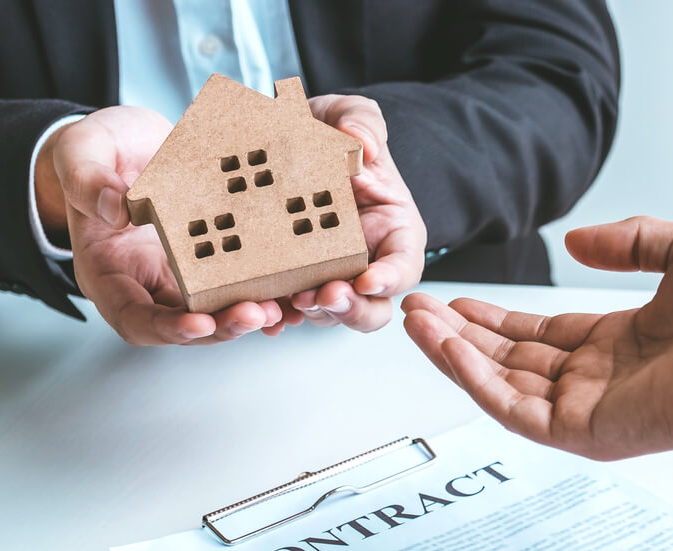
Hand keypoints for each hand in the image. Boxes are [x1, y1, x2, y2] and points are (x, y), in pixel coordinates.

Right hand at [40, 106, 281, 344]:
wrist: (126, 145)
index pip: (135, 318)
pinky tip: (293, 291)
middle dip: (223, 325)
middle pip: (185, 326)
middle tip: (259, 313)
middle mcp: (146, 287)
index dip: (168, 327)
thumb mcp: (81, 153)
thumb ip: (88, 181)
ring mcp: (180, 278)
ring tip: (283, 306)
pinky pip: (236, 285)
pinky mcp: (209, 262)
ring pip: (216, 312)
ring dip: (249, 314)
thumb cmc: (96, 154)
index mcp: (108, 274)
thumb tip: (115, 209)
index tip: (200, 322)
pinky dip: (263, 292)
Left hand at [286, 95, 426, 332]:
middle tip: (327, 295)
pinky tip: (268, 314)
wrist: (288, 141)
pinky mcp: (296, 280)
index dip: (390, 279)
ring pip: (330, 313)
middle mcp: (366, 261)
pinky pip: (291, 309)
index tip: (368, 280)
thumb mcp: (350, 114)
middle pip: (372, 306)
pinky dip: (282, 315)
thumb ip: (363, 122)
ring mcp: (330, 275)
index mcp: (392, 229)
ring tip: (292, 302)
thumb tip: (364, 144)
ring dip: (314, 313)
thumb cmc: (329, 132)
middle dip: (351, 309)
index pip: (404, 266)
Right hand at [402, 216, 672, 459]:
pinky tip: (443, 347)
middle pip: (507, 358)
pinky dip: (472, 378)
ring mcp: (583, 409)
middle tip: (415, 309)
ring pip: (500, 382)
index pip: (536, 335)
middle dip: (459, 333)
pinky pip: (510, 407)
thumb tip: (575, 241)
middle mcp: (593, 380)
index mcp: (615, 345)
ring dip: (452, 353)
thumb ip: (627, 240)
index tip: (454, 301)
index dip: (492, 318)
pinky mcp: (578, 432)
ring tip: (413, 322)